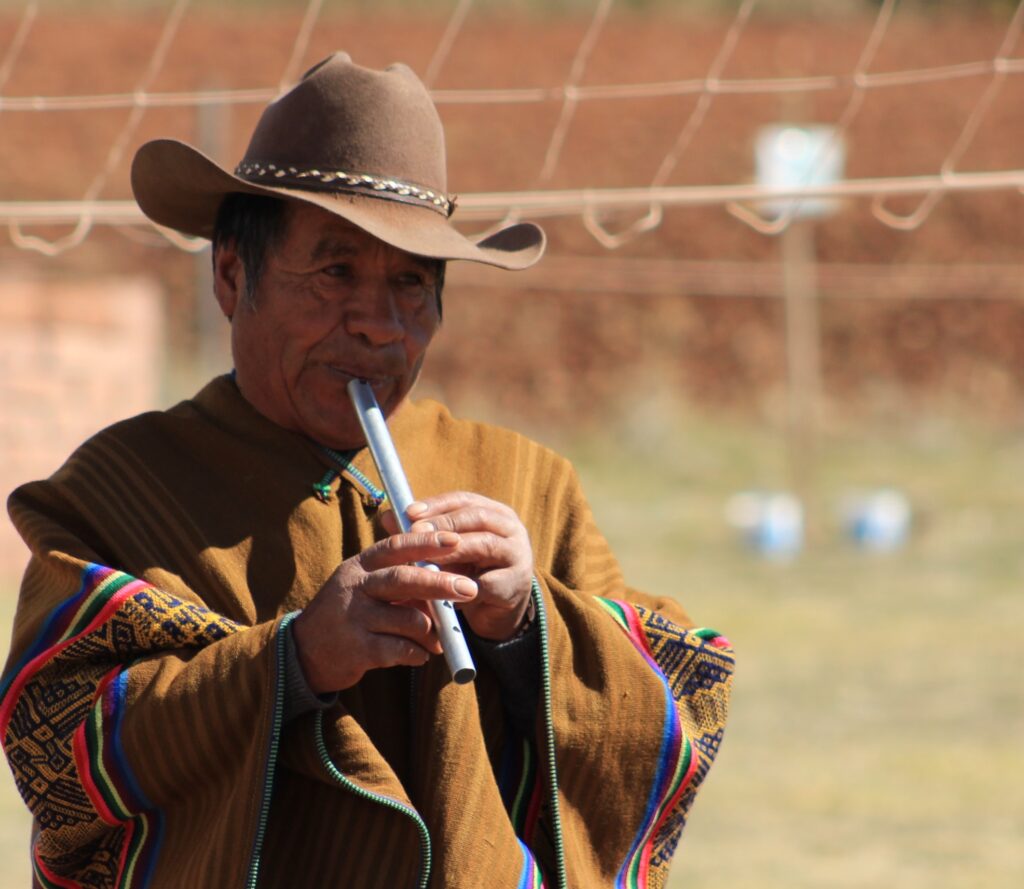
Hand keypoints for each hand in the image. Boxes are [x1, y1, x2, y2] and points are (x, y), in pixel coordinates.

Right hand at [291, 529, 477, 692]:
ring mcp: (354, 618)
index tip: (455, 540)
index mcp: (360, 565)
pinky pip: (400, 650)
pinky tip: (419, 655)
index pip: (396, 547)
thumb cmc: (349, 614)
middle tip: (469, 589)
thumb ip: (400, 582)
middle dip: (441, 584)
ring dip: (431, 630)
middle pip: (404, 580)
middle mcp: (355, 587)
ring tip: (438, 639)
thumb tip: (445, 586)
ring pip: (408, 619)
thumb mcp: (366, 588)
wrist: (305, 652)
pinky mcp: (356, 649)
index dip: (426, 542)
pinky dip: (417, 653)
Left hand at [383, 492, 533, 641]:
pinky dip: (462, 586)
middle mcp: (511, 529)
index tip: (410, 512)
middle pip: (477, 517)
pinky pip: (487, 583)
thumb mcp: (445, 550)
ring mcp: (517, 556)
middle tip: (414, 532)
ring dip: (453, 550)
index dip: (437, 504)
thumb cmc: (468, 572)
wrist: (496, 611)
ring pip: (485, 545)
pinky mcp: (514, 586)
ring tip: (425, 557)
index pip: (464, 500)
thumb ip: (422, 533)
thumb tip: (387, 517)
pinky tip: (440, 591)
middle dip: (444, 523)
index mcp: (494, 513)